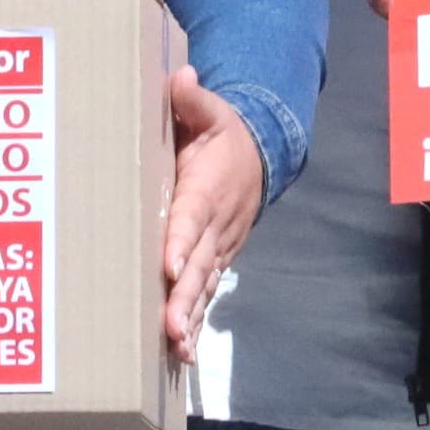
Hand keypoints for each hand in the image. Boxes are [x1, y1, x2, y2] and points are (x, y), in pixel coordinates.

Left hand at [160, 67, 264, 362]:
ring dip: (190, 317)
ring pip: (204, 286)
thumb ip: (192, 99)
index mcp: (208, 188)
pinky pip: (206, 293)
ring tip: (176, 346)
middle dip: (184, 297)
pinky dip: (196, 322)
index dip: (182, 241)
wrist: (261, 158)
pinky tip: (181, 352)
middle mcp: (216, 225)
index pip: (193, 216)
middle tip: (170, 326)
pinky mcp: (216, 262)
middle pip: (199, 264)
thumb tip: (180, 77)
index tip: (169, 265)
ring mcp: (218, 248)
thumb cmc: (224, 135)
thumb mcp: (212, 111)